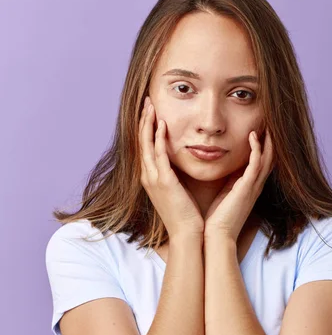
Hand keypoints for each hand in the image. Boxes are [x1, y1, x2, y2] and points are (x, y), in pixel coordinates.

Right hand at [139, 96, 204, 239]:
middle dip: (143, 120)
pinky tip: (162, 124)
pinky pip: (159, 155)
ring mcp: (154, 179)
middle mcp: (148, 177)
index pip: (145, 147)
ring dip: (148, 123)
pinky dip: (159, 138)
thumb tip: (181, 162)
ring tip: (151, 105)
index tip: (150, 111)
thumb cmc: (186, 215)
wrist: (187, 234)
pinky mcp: (164, 182)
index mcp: (151, 178)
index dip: (146, 127)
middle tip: (147, 101)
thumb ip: (176, 175)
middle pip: (141, 141)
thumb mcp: (178, 191)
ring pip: (147, 144)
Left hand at [204, 129, 273, 241]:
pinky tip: (253, 136)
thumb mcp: (225, 196)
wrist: (217, 237)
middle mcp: (255, 186)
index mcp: (249, 188)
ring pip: (266, 158)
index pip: (261, 163)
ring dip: (267, 140)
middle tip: (270, 122)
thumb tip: (223, 171)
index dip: (264, 146)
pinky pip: (256, 164)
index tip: (261, 129)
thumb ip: (228, 183)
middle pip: (270, 158)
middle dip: (271, 140)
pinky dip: (256, 149)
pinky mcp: (246, 188)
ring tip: (267, 123)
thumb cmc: (217, 220)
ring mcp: (252, 187)